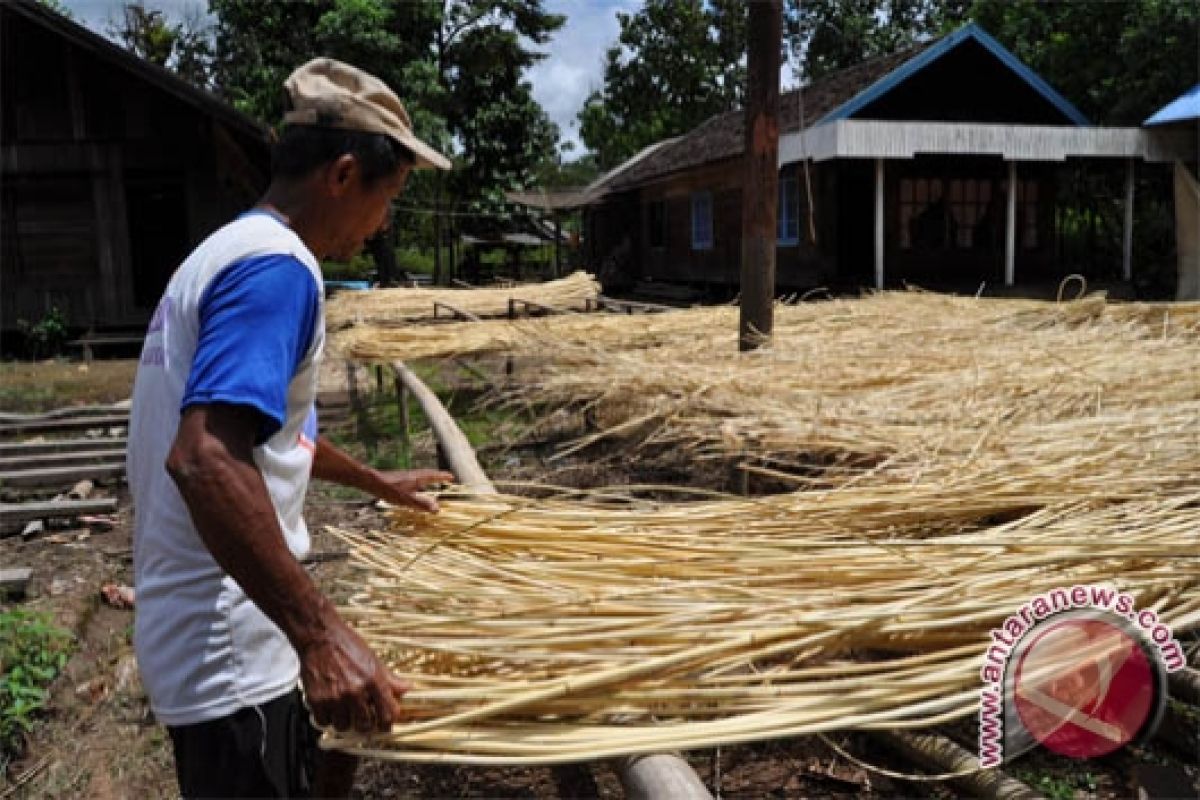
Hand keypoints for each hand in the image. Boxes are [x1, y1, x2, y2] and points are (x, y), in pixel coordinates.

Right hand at [299, 615, 410, 733]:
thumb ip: (389, 678)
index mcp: (373, 680)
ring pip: (343, 726)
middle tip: (361, 717)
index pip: (388, 714)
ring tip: (344, 709)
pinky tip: (330, 707)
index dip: (387, 722)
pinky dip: (327, 718)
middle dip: (365, 724)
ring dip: (345, 721)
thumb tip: (406, 689)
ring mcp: (335, 697)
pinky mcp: (317, 700)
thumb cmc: (347, 645)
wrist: (320, 637)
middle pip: (365, 725)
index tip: (383, 723)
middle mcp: (356, 691)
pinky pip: (324, 722)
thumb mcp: (373, 659)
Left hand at [371, 469, 453, 512]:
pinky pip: (413, 479)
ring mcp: (405, 476)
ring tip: (432, 482)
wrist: (372, 481)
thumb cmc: (390, 490)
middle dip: (437, 476)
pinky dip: (419, 482)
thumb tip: (438, 509)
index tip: (451, 477)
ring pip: (420, 476)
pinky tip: (413, 488)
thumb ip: (422, 504)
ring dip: (428, 478)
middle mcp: (413, 475)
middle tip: (445, 478)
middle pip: (428, 474)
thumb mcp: (407, 499)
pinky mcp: (398, 479)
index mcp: (418, 478)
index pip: (434, 476)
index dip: (443, 477)